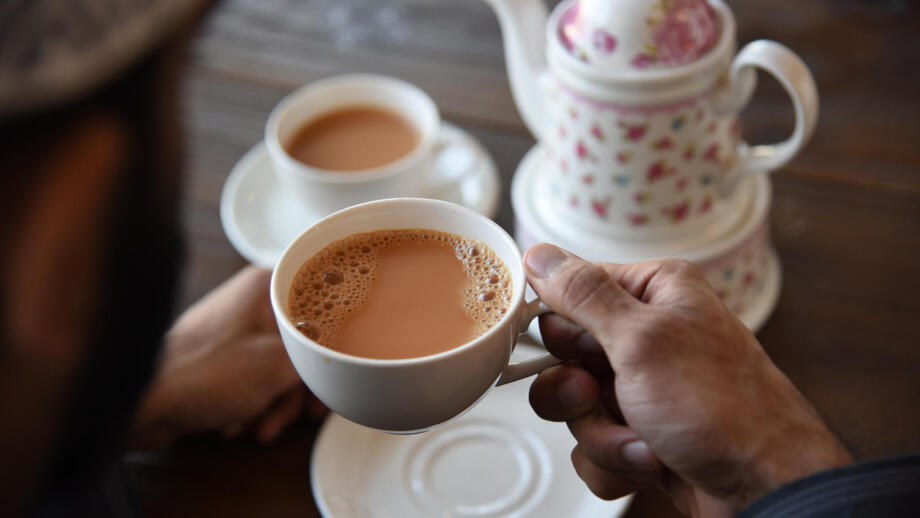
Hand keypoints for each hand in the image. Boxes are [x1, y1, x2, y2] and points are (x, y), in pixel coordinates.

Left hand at [132, 266, 325, 448]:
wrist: (142, 403)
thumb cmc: (205, 373)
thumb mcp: (277, 366)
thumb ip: (317, 357)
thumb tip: (345, 357)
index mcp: (267, 288)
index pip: (323, 301)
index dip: (337, 338)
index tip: (344, 366)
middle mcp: (252, 302)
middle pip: (303, 342)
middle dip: (300, 387)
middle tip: (307, 414)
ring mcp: (236, 329)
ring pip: (281, 365)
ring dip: (275, 403)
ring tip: (260, 428)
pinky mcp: (223, 356)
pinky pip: (256, 378)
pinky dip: (254, 404)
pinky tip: (239, 426)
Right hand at [524, 244, 851, 516]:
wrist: (765, 488)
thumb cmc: (724, 409)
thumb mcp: (643, 339)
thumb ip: (584, 295)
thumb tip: (540, 255)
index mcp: (654, 294)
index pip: (573, 290)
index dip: (555, 322)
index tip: (553, 347)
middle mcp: (648, 337)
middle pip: (565, 355)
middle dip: (577, 390)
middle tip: (598, 394)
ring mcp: (643, 389)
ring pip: (576, 408)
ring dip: (601, 434)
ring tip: (642, 441)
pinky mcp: (641, 433)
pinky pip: (594, 446)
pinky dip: (615, 462)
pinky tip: (651, 462)